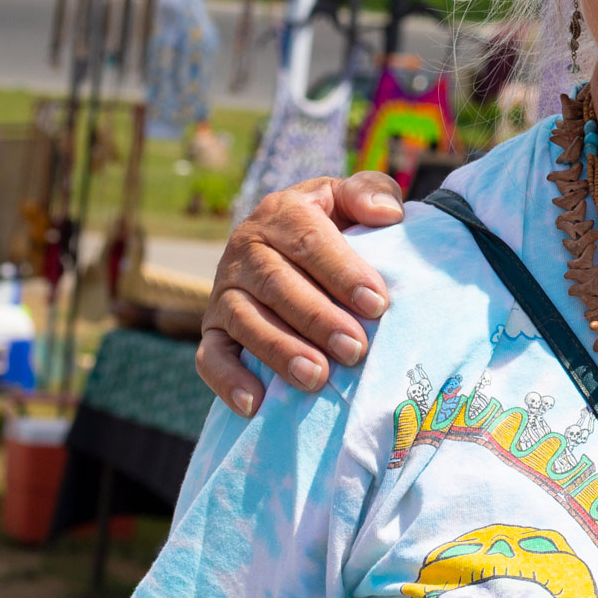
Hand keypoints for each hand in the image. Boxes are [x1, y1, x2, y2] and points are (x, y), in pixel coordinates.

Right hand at [196, 172, 406, 415]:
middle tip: (355, 350)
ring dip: (279, 351)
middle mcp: (245, 248)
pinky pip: (210, 355)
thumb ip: (370, 193)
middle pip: (277, 284)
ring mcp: (223, 289)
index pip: (309, 241)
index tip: (378, 304)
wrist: (283, 246)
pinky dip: (227, 380)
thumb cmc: (331, 225)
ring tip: (316, 378)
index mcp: (281, 212)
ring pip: (244, 320)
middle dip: (318, 319)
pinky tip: (254, 404)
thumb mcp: (348, 199)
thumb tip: (386, 213)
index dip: (343, 272)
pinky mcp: (211, 327)